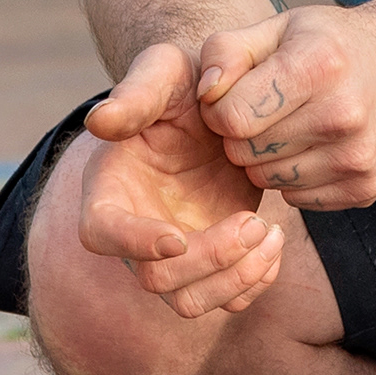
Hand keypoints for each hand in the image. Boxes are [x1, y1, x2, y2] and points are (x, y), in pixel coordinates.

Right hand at [76, 43, 282, 316]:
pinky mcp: (213, 261)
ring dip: (236, 279)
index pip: (102, 234)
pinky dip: (257, 280)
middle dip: (209, 260)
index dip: (134, 243)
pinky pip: (229, 299)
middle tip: (255, 222)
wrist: (227, 104)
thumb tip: (100, 121)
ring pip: (192, 303)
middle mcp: (137, 231)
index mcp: (111, 188)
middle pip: (156, 281)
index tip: (177, 237)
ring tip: (272, 232)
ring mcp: (176, 252)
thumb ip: (136, 92)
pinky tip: (275, 239)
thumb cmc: (186, 83)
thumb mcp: (165, 71)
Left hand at [192, 3, 375, 211]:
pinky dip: (294, 178)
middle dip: (242, 136)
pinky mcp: (366, 188)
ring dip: (266, 159)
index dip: (219, 109)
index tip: (235, 96)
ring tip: (292, 127)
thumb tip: (204, 94)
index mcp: (318, 66)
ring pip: (267, 181)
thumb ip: (227, 51)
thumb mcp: (279, 28)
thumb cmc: (332, 45)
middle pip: (246, 153)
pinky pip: (296, 199)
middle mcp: (343, 116)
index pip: (233, 117)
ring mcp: (358, 158)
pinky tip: (315, 147)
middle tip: (265, 112)